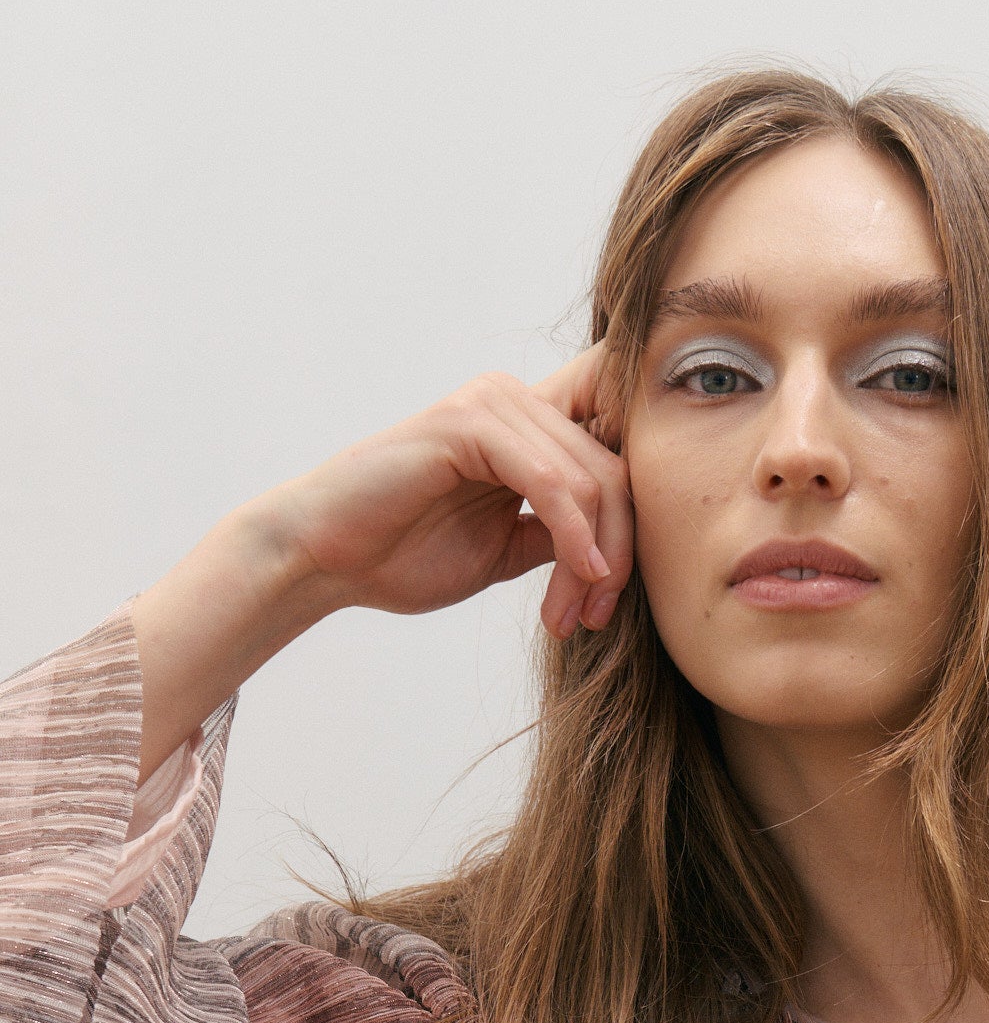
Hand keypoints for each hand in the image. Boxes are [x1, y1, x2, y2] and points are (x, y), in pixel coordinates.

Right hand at [268, 348, 632, 641]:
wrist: (326, 559)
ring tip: (568, 616)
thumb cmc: (403, 555)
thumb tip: (619, 551)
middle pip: (613, 476)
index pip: (614, 469)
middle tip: (592, 620)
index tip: (606, 607)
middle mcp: (517, 402)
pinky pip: (552, 481)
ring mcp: (494, 404)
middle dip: (616, 559)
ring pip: (590, 482)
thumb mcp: (507, 549)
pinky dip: (574, 535)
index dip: (629, 538)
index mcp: (527, 427)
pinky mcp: (471, 422)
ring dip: (592, 561)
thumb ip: (559, 535)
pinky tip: (579, 577)